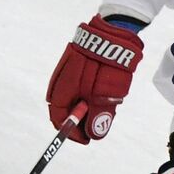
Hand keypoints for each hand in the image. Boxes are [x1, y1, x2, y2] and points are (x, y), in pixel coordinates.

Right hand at [46, 15, 143, 143]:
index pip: (59, 118)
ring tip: (105, 105)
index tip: (87, 140)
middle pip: (66, 110)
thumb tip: (92, 136)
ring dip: (87, 107)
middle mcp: (60, 82)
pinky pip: (80, 87)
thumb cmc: (106, 66)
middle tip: (99, 123)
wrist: (114, 33)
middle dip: (81, 121)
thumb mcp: (104, 96)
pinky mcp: (77, 66)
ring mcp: (68, 72)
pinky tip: (104, 93)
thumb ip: (97, 117)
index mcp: (61, 90)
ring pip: (74, 98)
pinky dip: (90, 95)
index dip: (71, 132)